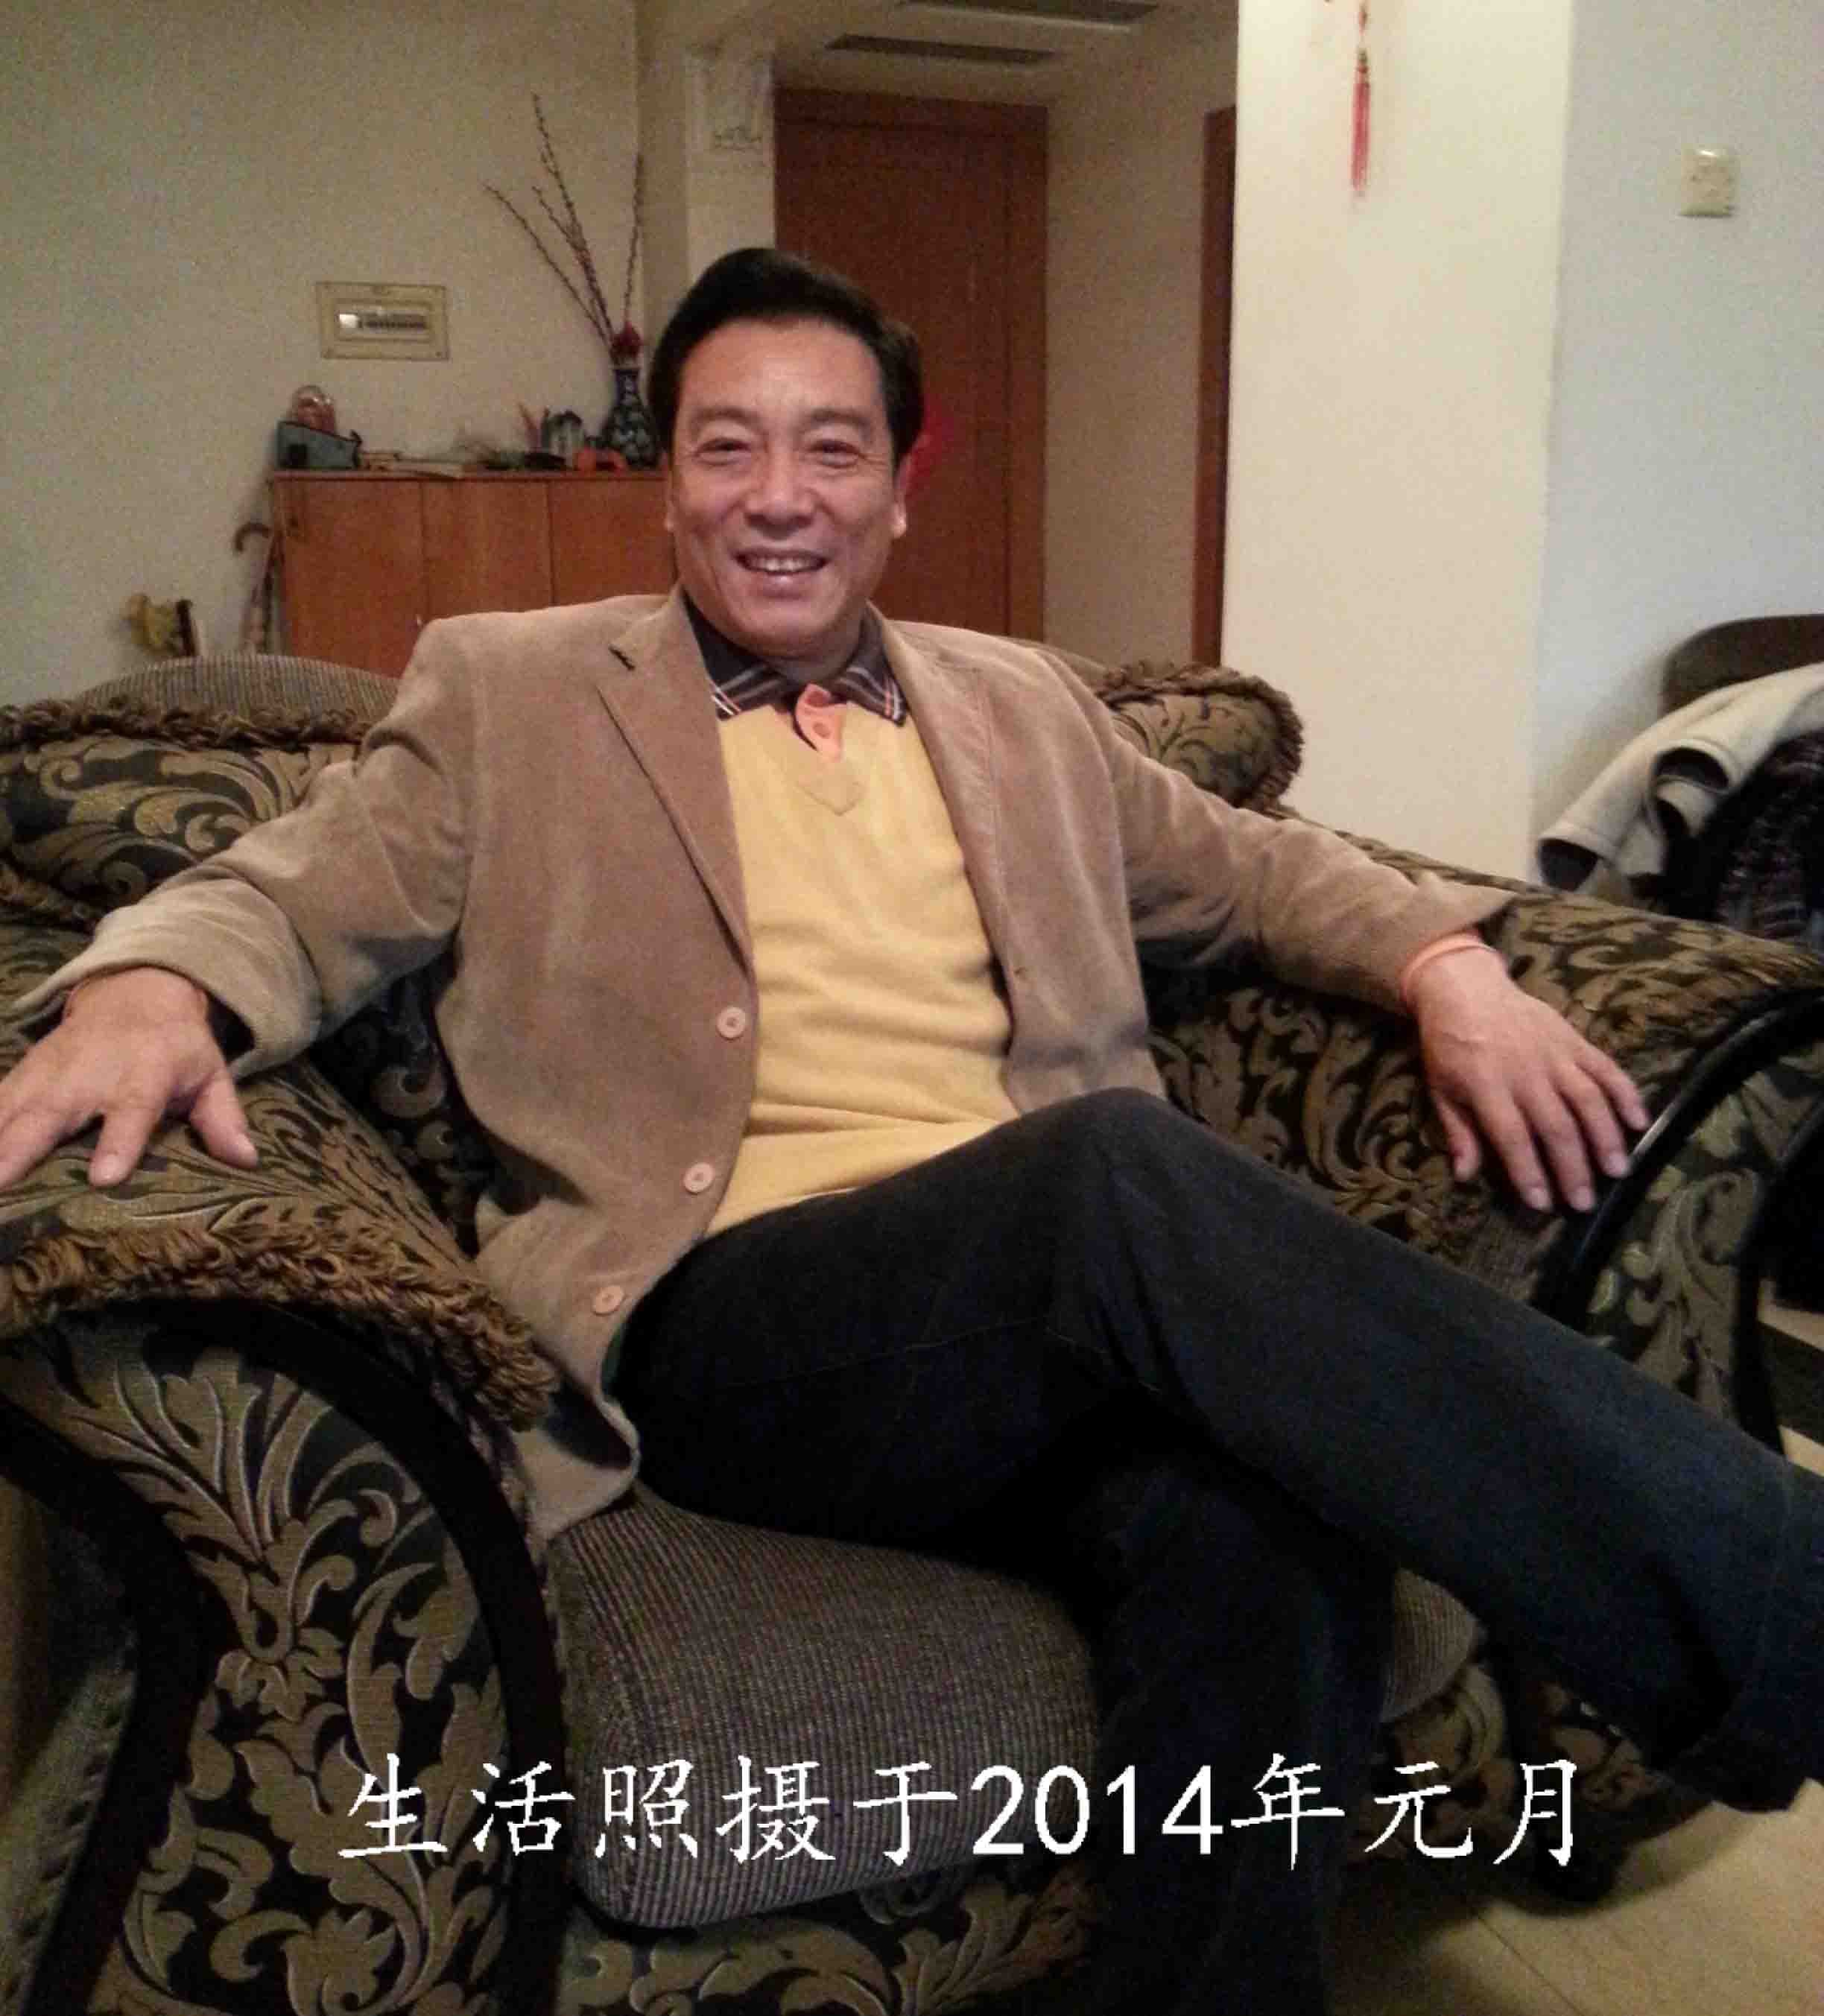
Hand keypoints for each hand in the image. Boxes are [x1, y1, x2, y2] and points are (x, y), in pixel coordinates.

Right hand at [0, 967, 257, 1189]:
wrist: (136, 990)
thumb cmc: (177, 1047)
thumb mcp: (211, 1075)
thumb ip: (223, 1118)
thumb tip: (247, 1160)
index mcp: (143, 1073)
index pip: (132, 1110)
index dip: (119, 1142)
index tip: (105, 1177)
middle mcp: (89, 1072)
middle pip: (53, 1111)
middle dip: (22, 1148)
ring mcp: (49, 1072)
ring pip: (10, 1108)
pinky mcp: (23, 1074)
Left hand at [1406, 949, 1647, 1212]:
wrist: (1466, 989)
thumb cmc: (1449, 1045)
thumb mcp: (1440, 1088)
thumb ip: (1458, 1132)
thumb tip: (1465, 1176)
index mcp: (1486, 1085)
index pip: (1512, 1135)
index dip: (1528, 1171)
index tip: (1541, 1204)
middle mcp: (1525, 1071)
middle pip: (1556, 1125)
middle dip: (1572, 1167)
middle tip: (1585, 1202)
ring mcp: (1554, 1054)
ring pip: (1588, 1100)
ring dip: (1606, 1137)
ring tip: (1617, 1171)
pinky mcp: (1575, 1040)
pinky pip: (1606, 1069)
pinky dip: (1626, 1095)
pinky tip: (1640, 1123)